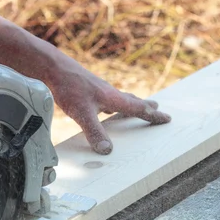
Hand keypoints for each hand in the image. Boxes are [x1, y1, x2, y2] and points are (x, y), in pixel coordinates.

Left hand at [48, 65, 170, 154]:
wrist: (53, 68)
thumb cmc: (69, 87)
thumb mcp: (82, 114)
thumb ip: (95, 132)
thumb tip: (107, 150)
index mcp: (113, 98)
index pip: (138, 109)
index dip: (152, 115)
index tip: (166, 118)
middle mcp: (108, 92)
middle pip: (132, 100)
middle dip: (145, 106)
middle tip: (157, 107)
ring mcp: (98, 90)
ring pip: (119, 98)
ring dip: (130, 103)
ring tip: (136, 105)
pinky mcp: (87, 89)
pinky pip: (106, 98)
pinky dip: (113, 102)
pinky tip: (104, 104)